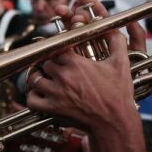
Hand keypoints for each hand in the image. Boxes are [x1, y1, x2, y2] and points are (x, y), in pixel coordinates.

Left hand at [26, 0, 139, 133]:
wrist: (114, 123)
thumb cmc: (118, 95)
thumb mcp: (120, 64)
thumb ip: (116, 41)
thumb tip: (113, 28)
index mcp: (75, 62)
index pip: (55, 47)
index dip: (57, 49)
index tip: (61, 52)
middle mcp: (62, 76)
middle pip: (44, 62)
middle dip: (50, 64)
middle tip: (58, 68)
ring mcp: (55, 93)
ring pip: (35, 79)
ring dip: (40, 78)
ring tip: (48, 80)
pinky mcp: (51, 110)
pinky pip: (31, 100)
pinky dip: (33, 97)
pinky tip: (42, 95)